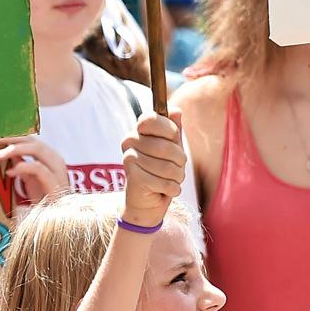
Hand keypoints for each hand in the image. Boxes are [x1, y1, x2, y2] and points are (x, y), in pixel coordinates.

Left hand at [0, 135, 67, 204]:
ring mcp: (58, 171)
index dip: (11, 136)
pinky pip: (39, 169)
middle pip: (33, 141)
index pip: (30, 140)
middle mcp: (56, 160)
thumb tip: (7, 152)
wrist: (58, 219)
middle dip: (10, 138)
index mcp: (50, 157)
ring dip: (15, 149)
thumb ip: (22, 165)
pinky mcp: (56, 184)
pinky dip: (23, 167)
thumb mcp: (30, 179)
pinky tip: (10, 172)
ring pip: (37, 149)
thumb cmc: (44, 199)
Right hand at [121, 112, 186, 228]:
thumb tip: (176, 110)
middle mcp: (129, 141)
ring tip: (170, 179)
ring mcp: (129, 159)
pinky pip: (166, 182)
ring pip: (169, 167)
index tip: (173, 140)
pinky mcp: (133, 178)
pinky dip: (172, 189)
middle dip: (180, 161)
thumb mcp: (172, 147)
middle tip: (175, 167)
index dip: (170, 131)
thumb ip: (174, 129)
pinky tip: (164, 189)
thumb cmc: (162, 169)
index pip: (153, 119)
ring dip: (177, 177)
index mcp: (138, 130)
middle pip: (167, 147)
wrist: (147, 200)